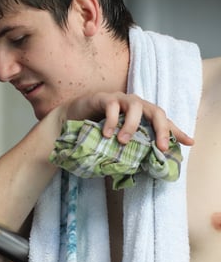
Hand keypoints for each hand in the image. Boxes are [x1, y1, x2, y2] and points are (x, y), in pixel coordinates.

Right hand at [65, 92, 193, 151]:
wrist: (73, 118)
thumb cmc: (98, 129)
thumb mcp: (118, 139)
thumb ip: (133, 146)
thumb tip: (149, 163)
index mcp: (141, 113)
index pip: (162, 120)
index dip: (175, 131)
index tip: (189, 143)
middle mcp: (134, 104)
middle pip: (155, 110)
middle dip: (161, 129)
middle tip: (160, 147)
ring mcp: (119, 99)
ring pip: (135, 106)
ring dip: (132, 125)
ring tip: (123, 141)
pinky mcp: (103, 98)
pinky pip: (112, 106)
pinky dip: (112, 120)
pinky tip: (107, 134)